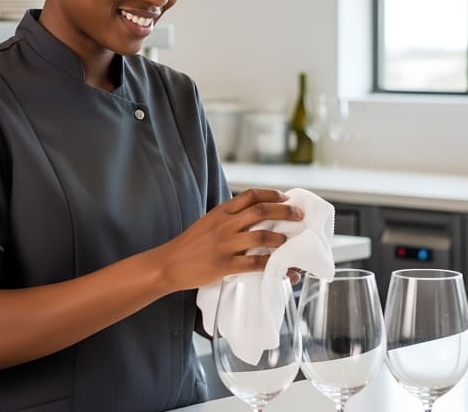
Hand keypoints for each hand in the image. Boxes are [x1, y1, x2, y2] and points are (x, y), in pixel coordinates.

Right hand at [150, 188, 304, 292]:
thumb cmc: (189, 245)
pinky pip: (257, 264)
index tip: (286, 198)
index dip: (272, 194)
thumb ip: (227, 218)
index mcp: (220, 212)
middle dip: (285, 212)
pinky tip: (286, 271)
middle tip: (299, 216)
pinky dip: (275, 267)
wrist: (168, 264)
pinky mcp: (225, 265)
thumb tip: (252, 216)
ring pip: (262, 237)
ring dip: (282, 240)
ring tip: (291, 244)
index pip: (250, 195)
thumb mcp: (207, 223)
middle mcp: (224, 225)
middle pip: (262, 211)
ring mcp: (225, 245)